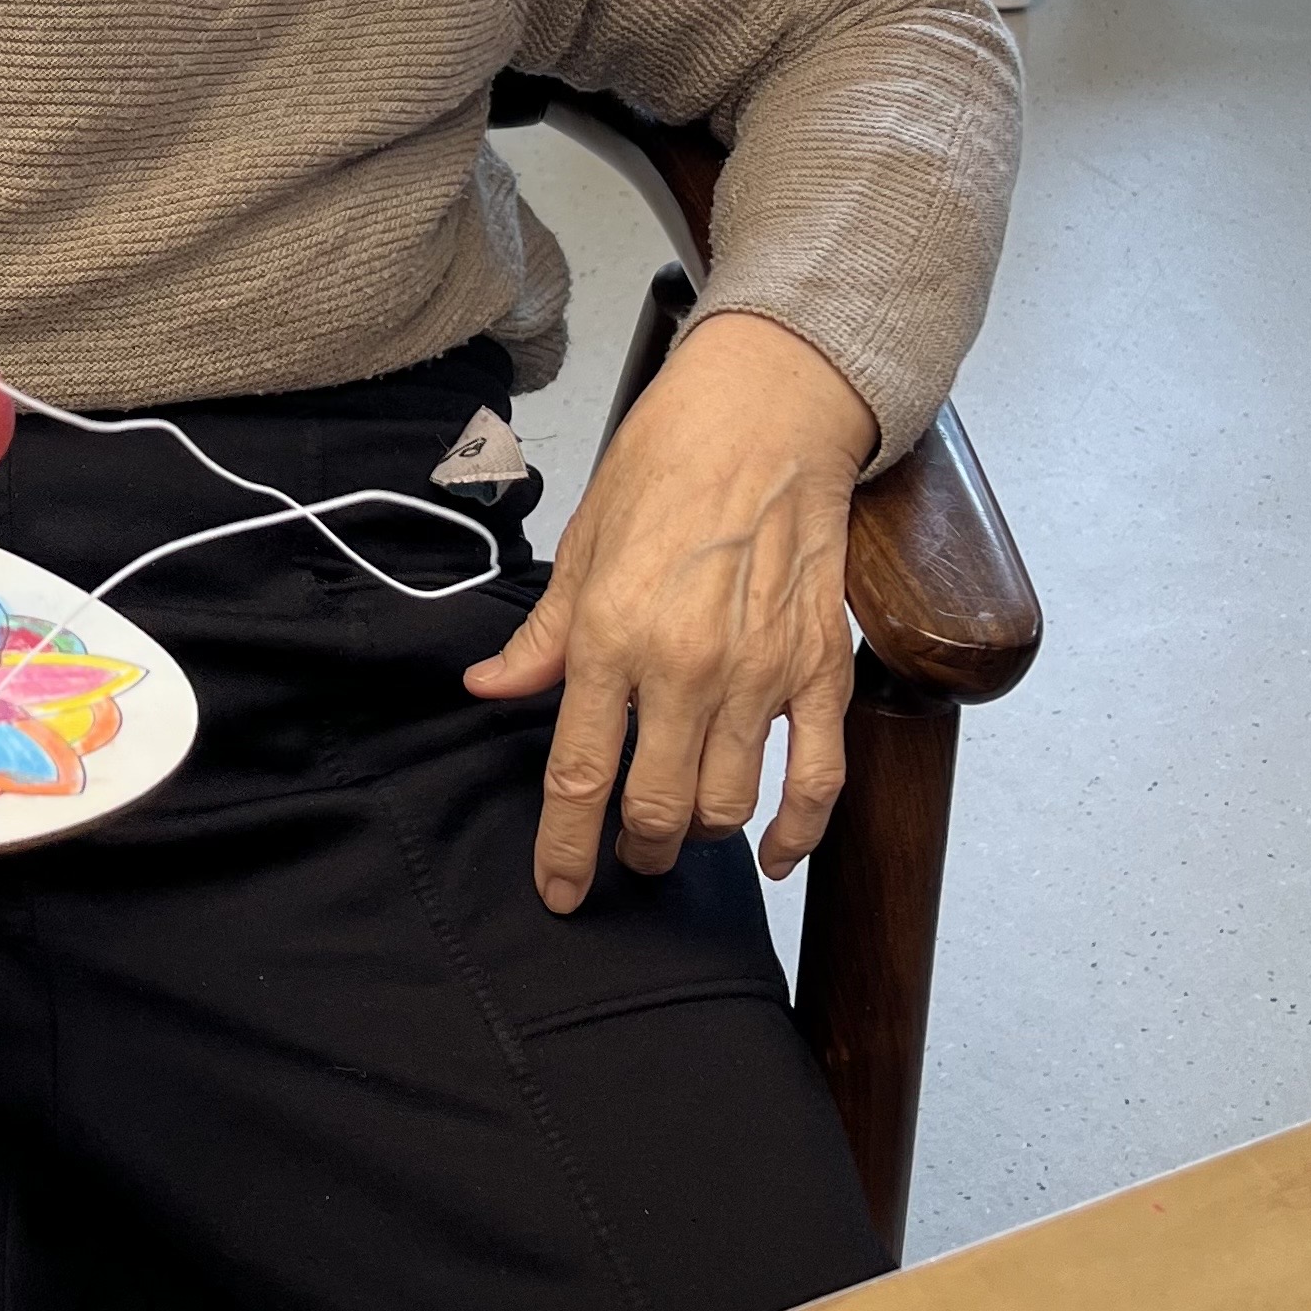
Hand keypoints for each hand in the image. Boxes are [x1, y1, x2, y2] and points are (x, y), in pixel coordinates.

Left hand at [464, 312, 872, 913]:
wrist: (762, 417)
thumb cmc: (662, 468)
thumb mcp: (580, 545)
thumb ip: (543, 637)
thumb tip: (489, 690)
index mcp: (610, 636)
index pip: (578, 778)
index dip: (564, 852)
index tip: (559, 894)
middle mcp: (683, 669)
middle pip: (657, 811)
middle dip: (635, 853)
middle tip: (626, 856)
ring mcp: (760, 675)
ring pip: (729, 808)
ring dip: (702, 838)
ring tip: (682, 834)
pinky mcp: (821, 669)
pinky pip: (817, 781)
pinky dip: (797, 834)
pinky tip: (774, 853)